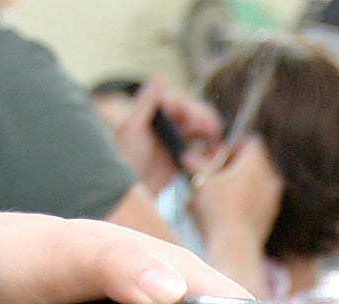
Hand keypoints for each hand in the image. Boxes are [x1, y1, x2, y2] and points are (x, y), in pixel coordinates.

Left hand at [114, 79, 222, 193]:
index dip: (189, 109)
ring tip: (214, 141)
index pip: (179, 102)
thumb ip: (145, 103)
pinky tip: (213, 153)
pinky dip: (212, 148)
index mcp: (155, 112)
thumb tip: (161, 77)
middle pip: (194, 113)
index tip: (191, 121)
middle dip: (204, 119)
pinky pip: (204, 148)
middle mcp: (168, 123)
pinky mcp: (185, 157)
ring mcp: (178, 140)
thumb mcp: (131, 128)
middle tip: (209, 131)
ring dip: (211, 131)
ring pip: (202, 129)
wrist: (131, 189)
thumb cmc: (125, 157)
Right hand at [188, 137, 284, 299]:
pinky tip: (224, 212)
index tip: (216, 159)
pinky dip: (242, 201)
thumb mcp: (202, 181)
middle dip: (231, 167)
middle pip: (252, 162)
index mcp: (257, 163)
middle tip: (213, 176)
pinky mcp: (271, 214)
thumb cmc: (219, 211)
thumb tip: (188, 156)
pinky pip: (257, 200)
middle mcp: (271, 177)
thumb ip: (196, 163)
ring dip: (235, 185)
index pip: (250, 142)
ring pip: (254, 182)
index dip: (232, 147)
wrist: (235, 246)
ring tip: (214, 196)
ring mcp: (274, 197)